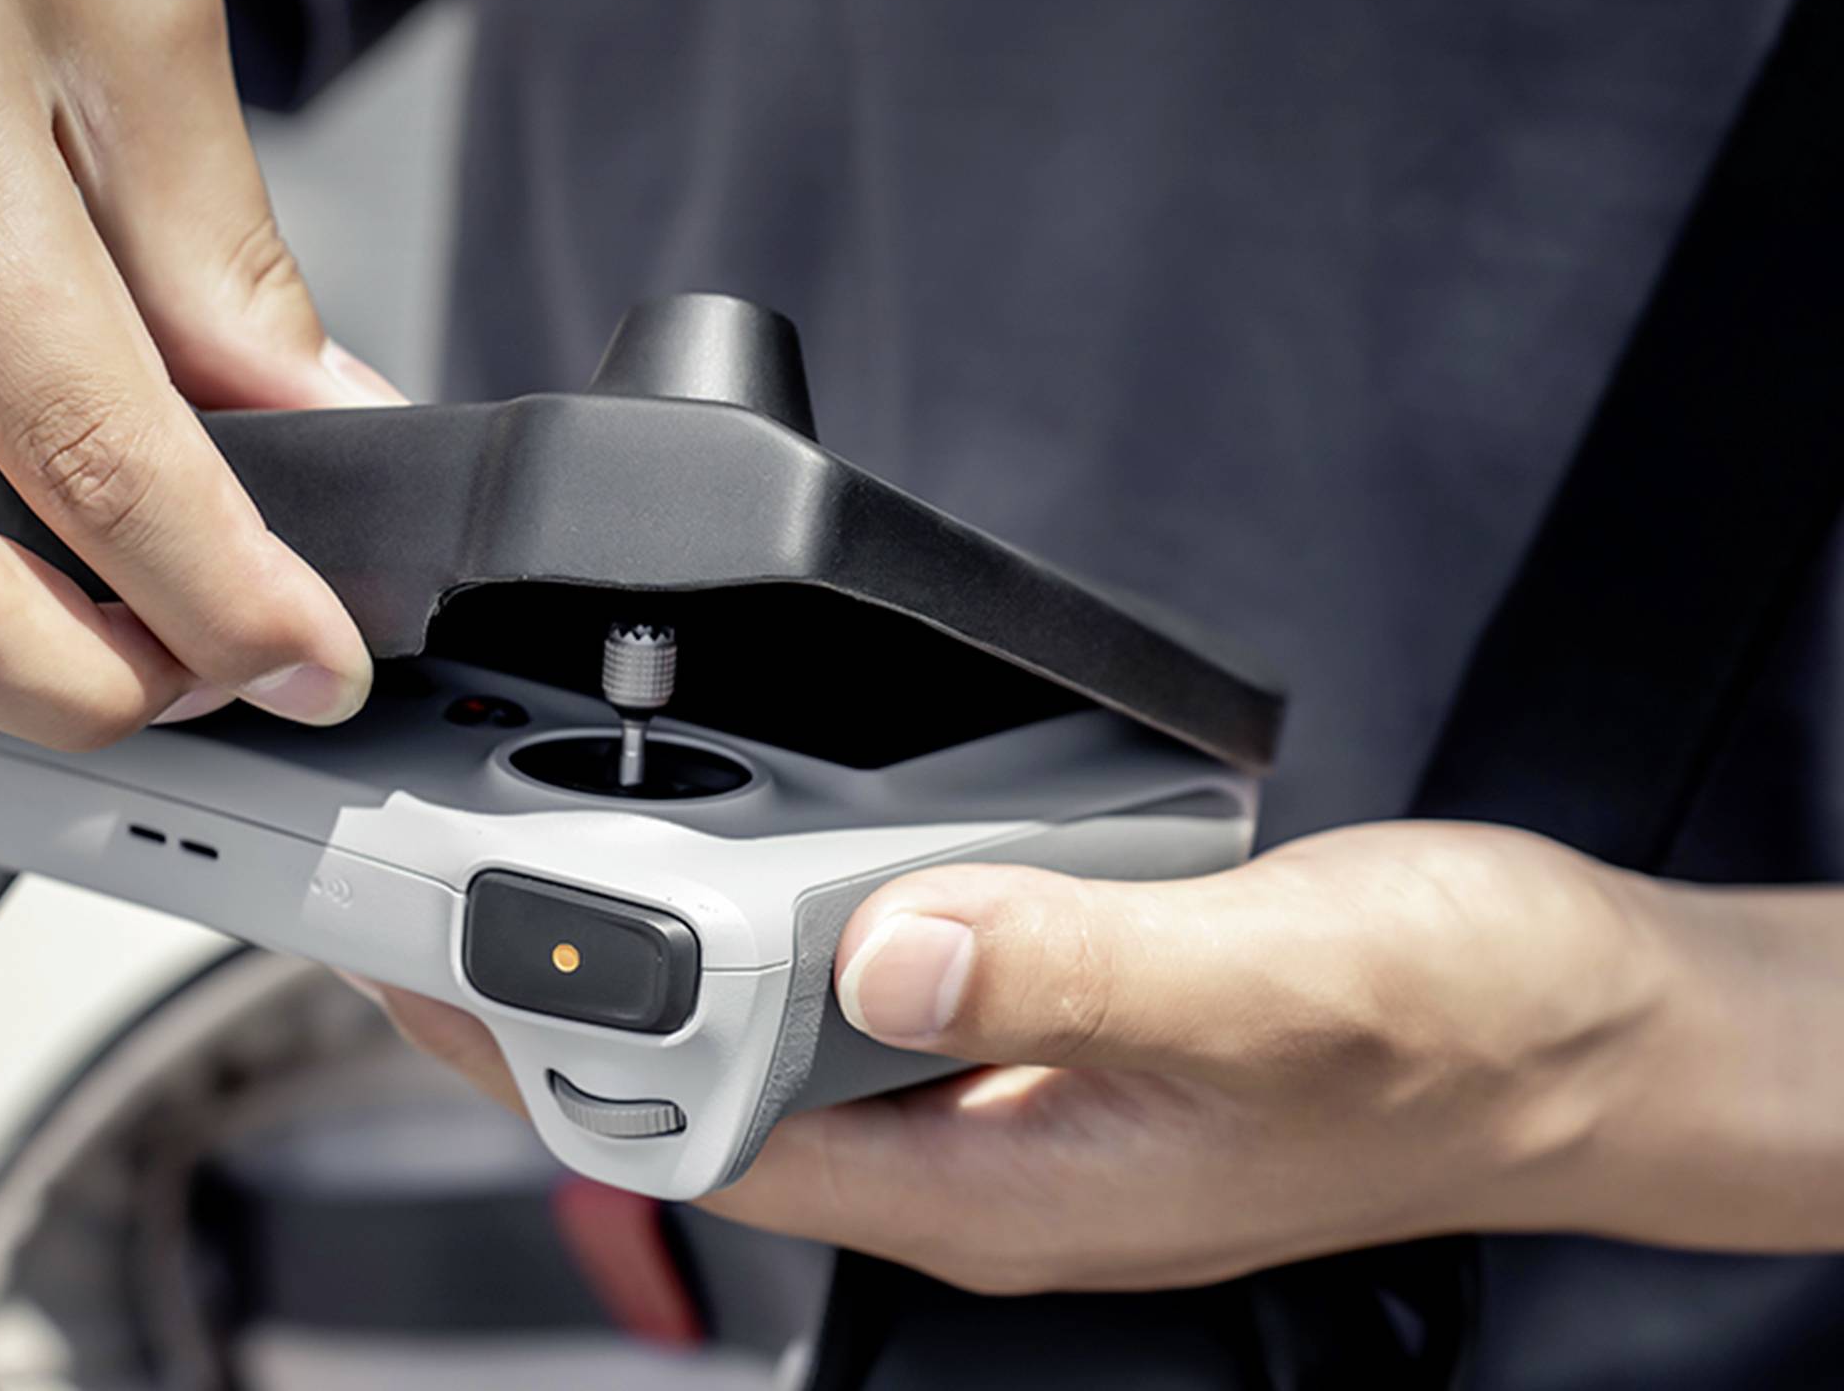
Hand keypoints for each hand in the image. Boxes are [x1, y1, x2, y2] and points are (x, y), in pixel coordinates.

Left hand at [375, 822, 1699, 1290]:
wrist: (1584, 1029)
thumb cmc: (1461, 1038)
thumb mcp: (1267, 986)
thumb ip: (1065, 968)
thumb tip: (882, 945)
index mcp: (996, 1185)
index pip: (710, 1133)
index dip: (553, 1049)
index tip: (433, 969)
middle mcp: (980, 1153)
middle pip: (714, 1082)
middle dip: (569, 990)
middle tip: (448, 875)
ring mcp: (1012, 1090)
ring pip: (787, 1025)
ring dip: (669, 941)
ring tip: (553, 846)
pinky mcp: (1051, 1019)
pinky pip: (874, 972)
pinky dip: (793, 903)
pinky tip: (765, 833)